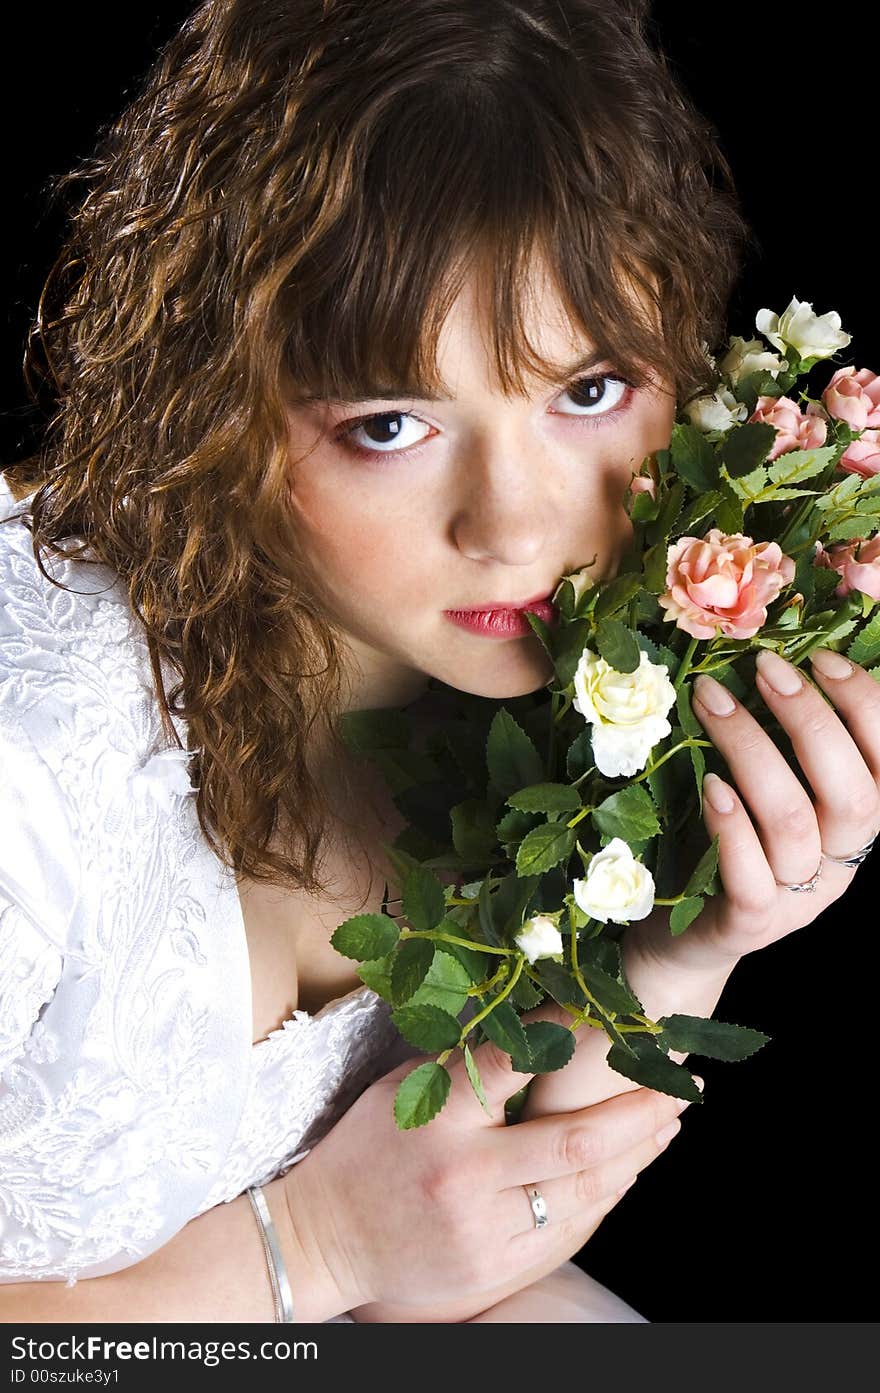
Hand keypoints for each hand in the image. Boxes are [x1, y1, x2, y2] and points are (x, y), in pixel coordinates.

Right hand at [284, 1018, 694, 1323]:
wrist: (323, 1240)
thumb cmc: (364, 1151)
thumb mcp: (402, 1090)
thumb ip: (467, 1066)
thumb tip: (540, 1028)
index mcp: (437, 1120)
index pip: (511, 1065)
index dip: (567, 1036)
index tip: (613, 1016)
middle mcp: (464, 1178)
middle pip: (574, 1144)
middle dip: (637, 1114)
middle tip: (678, 1087)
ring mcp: (483, 1232)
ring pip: (584, 1194)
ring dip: (635, 1157)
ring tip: (667, 1124)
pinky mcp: (494, 1272)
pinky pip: (568, 1232)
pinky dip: (606, 1198)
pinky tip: (628, 1171)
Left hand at [627, 646, 879, 978]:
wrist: (682, 938)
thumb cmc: (731, 842)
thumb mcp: (770, 789)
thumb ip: (787, 741)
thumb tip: (780, 653)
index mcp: (858, 828)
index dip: (866, 707)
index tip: (818, 658)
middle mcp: (841, 866)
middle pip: (853, 797)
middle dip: (810, 719)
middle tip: (765, 667)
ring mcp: (796, 901)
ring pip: (794, 824)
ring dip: (753, 750)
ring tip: (711, 700)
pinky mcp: (747, 925)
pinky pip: (751, 879)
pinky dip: (732, 827)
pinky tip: (710, 786)